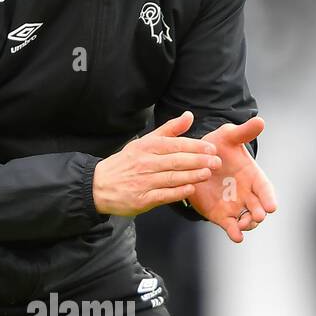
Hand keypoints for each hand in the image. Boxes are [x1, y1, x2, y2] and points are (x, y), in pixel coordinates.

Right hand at [92, 111, 221, 215]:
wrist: (99, 185)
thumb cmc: (126, 163)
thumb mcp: (144, 142)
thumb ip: (169, 130)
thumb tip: (188, 116)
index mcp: (147, 147)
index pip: (175, 145)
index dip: (194, 146)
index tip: (211, 148)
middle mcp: (146, 163)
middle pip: (176, 160)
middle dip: (198, 161)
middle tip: (216, 161)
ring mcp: (144, 182)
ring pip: (172, 177)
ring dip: (192, 175)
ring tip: (208, 173)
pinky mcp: (142, 199)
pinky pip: (164, 195)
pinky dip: (178, 192)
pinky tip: (190, 189)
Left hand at [184, 116, 276, 241]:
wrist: (196, 159)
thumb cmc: (217, 146)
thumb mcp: (229, 136)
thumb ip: (243, 132)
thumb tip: (260, 120)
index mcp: (252, 175)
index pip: (265, 188)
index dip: (268, 197)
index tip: (272, 206)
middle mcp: (247, 193)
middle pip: (258, 207)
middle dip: (259, 212)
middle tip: (258, 215)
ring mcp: (235, 205)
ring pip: (246, 219)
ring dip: (247, 224)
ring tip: (243, 225)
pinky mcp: (222, 215)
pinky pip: (230, 226)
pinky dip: (235, 232)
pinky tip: (236, 236)